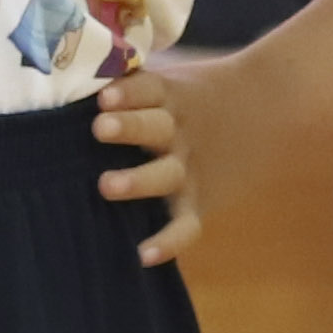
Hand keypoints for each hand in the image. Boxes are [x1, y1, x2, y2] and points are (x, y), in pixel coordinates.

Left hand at [92, 46, 289, 266]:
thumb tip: (66, 77)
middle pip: (154, 127)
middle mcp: (178, 132)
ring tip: (107, 185)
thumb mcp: (171, 78)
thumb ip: (129, 82)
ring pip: (165, 174)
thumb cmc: (194, 94)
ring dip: (138, 180)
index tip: (104, 96)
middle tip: (100, 129)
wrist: (266, 105)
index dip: (128, 92)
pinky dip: (169, 242)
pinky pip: (185, 225)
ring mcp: (189, 168)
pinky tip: (144, 255)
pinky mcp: (197, 201)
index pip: (149, 89)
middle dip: (129, 127)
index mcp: (170, 96)